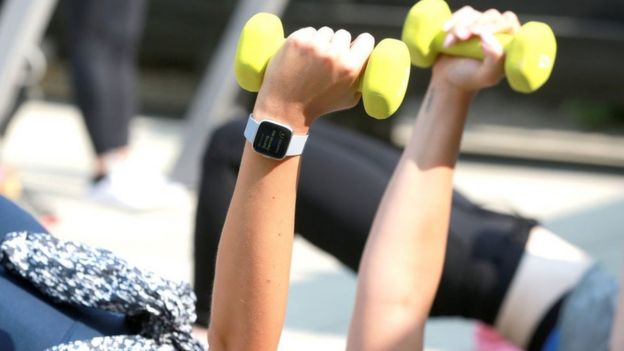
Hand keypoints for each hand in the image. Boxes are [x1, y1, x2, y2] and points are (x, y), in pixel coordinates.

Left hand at [253, 27, 374, 132]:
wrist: (285, 107)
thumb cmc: (318, 105)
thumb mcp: (348, 99)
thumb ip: (360, 79)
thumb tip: (368, 63)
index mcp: (350, 67)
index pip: (366, 39)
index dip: (360, 43)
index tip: (354, 47)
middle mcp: (334, 54)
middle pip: (344, 35)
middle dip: (337, 45)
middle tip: (327, 60)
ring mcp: (314, 45)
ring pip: (325, 32)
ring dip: (321, 42)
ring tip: (312, 61)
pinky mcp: (297, 40)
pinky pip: (308, 31)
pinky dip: (306, 40)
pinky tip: (301, 56)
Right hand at [433, 7, 520, 92]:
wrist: (447, 79)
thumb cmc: (470, 79)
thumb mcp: (486, 75)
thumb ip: (494, 60)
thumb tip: (487, 37)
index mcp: (508, 43)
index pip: (509, 23)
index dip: (496, 24)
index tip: (479, 33)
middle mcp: (498, 31)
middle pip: (492, 15)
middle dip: (476, 24)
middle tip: (462, 36)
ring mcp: (481, 24)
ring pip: (474, 14)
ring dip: (460, 26)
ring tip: (450, 43)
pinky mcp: (466, 21)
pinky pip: (461, 14)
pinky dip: (452, 22)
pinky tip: (445, 33)